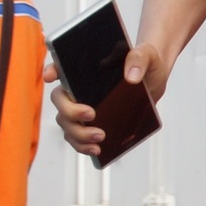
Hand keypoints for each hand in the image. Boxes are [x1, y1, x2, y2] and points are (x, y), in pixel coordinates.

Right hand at [49, 44, 163, 153]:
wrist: (154, 82)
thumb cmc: (146, 63)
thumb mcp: (147, 56)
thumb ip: (139, 59)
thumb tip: (132, 77)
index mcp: (86, 67)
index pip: (61, 65)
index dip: (51, 70)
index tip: (50, 77)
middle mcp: (78, 88)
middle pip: (60, 101)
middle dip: (70, 112)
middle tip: (91, 115)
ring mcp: (82, 107)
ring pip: (67, 123)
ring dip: (78, 134)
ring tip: (99, 137)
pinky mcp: (92, 124)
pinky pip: (77, 138)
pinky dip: (83, 146)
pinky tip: (97, 149)